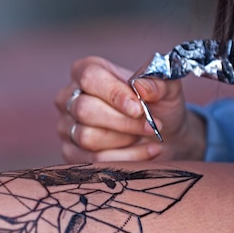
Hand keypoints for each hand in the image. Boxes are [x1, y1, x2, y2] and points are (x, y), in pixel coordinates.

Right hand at [55, 56, 206, 162]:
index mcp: (86, 71)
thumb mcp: (166, 90)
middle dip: (123, 122)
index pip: (90, 77)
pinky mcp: (71, 153)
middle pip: (84, 109)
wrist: (165, 136)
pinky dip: (126, 158)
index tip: (139, 108)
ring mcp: (66, 127)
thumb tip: (143, 87)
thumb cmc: (160, 107)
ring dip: (125, 140)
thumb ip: (158, 82)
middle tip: (151, 126)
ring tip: (147, 136)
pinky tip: (147, 151)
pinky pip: (94, 160)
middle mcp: (69, 98)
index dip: (114, 93)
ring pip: (87, 137)